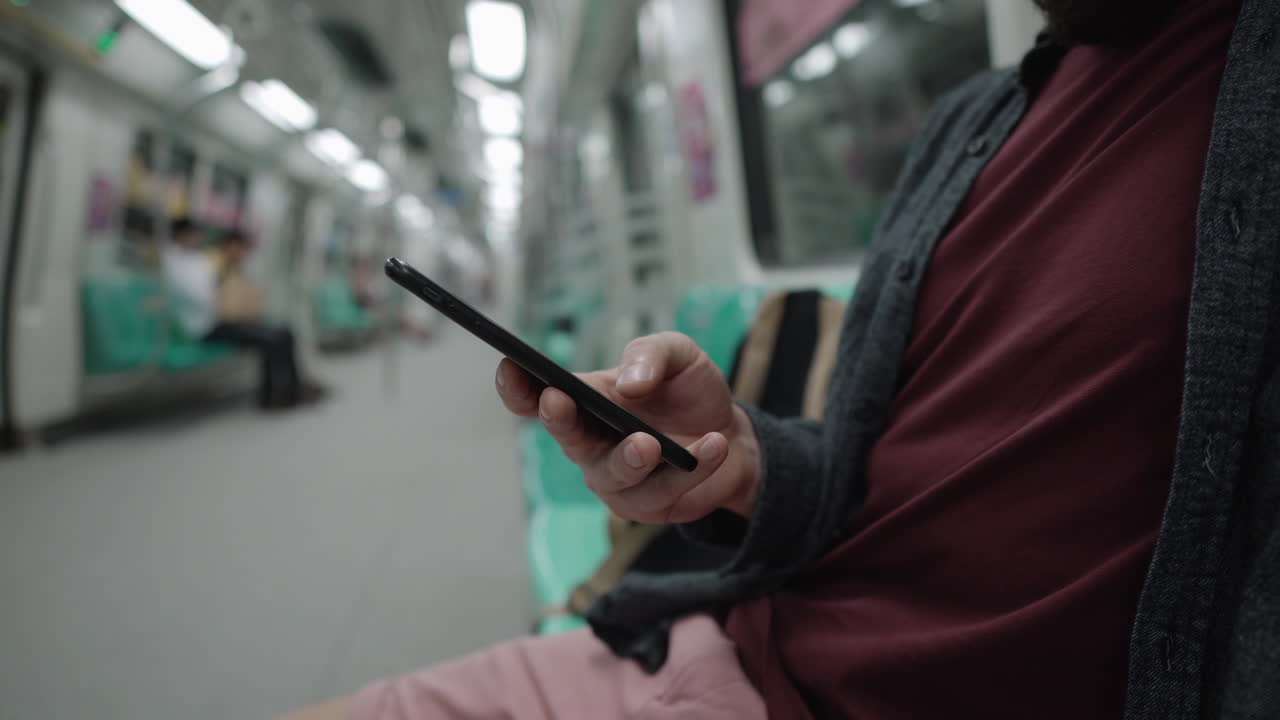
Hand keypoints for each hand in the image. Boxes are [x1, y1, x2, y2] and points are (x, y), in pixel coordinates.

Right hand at [496, 332, 759, 523]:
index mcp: (584, 400)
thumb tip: (629, 384)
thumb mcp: (678, 353)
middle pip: (564, 436)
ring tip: (652, 444)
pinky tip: (714, 445)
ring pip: (613, 474)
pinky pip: (662, 492)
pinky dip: (693, 467)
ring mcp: (614, 478)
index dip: (517, 386)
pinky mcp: (646, 506)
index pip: (537, 396)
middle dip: (558, 419)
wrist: (734, 436)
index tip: (510, 366)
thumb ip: (651, 354)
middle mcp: (590, 442)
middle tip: (557, 400)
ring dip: (630, 458)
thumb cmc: (690, 392)